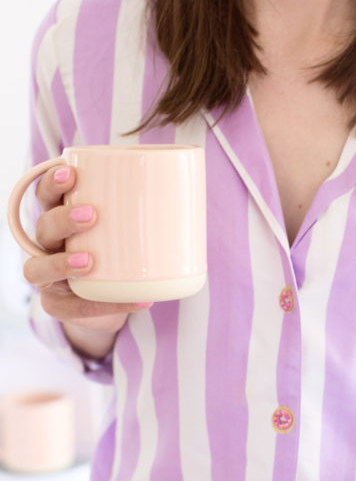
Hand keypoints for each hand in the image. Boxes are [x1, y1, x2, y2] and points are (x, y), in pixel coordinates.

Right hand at [22, 165, 149, 356]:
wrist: (111, 299)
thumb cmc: (121, 252)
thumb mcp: (129, 228)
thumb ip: (148, 209)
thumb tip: (193, 187)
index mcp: (62, 216)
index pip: (46, 195)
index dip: (53, 182)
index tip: (72, 173)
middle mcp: (47, 244)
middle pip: (43, 227)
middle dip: (63, 219)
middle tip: (91, 215)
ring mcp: (48, 277)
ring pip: (36, 269)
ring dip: (61, 263)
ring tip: (89, 262)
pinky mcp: (57, 304)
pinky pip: (69, 307)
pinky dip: (103, 305)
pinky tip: (136, 302)